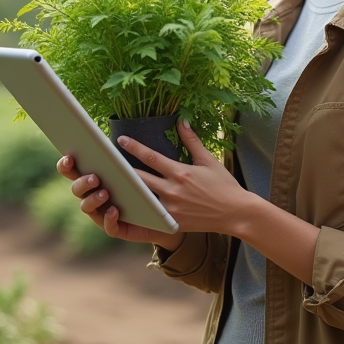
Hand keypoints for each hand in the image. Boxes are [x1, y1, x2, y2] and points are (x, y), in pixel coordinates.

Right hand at [56, 154, 184, 251]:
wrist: (170, 216)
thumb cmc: (159, 186)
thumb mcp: (154, 165)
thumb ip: (146, 151)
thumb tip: (157, 126)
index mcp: (99, 175)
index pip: (75, 168)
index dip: (66, 163)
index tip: (69, 155)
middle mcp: (96, 193)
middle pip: (77, 187)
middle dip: (81, 181)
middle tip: (94, 176)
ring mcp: (104, 212)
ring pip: (87, 206)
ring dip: (92, 199)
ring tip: (105, 192)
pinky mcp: (117, 228)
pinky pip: (108, 226)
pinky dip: (108, 218)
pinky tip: (115, 209)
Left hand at [121, 119, 256, 236]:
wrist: (236, 213)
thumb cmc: (224, 185)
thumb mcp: (208, 160)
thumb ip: (192, 141)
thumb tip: (182, 121)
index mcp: (181, 172)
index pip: (151, 157)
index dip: (134, 147)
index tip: (120, 140)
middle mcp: (173, 191)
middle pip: (139, 179)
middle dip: (122, 171)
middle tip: (107, 164)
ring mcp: (171, 209)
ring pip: (142, 198)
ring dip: (127, 191)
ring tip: (112, 184)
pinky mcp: (173, 222)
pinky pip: (150, 216)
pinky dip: (138, 211)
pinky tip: (126, 206)